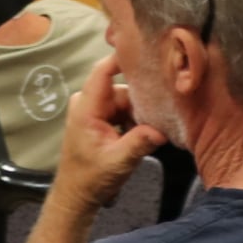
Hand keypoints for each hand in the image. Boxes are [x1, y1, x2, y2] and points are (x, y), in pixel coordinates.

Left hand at [51, 54, 165, 217]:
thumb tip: (161, 129)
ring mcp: (94, 111)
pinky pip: (124, 110)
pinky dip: (136, 119)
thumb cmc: (91, 178)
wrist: (77, 193)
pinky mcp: (101, 119)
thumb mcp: (119, 161)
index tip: (146, 49)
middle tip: (164, 111)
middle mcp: (88, 104)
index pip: (103, 72)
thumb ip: (139, 142)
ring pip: (127, 101)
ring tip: (155, 127)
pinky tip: (146, 131)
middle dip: (143, 100)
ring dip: (141, 113)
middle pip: (123, 89)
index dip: (121, 58)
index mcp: (86, 108)